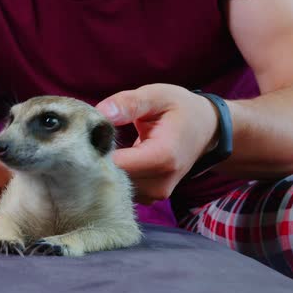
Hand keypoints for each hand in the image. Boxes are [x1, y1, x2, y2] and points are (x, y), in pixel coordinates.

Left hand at [96, 84, 218, 204]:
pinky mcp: (150, 197)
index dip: (96, 151)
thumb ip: (130, 103)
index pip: (117, 164)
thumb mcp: (157, 95)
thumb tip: (101, 112)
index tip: (86, 135)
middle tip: (93, 137)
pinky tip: (117, 157)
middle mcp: (161, 182)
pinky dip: (115, 175)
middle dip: (98, 159)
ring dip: (105, 168)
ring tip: (107, 145)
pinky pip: (123, 190)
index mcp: (163, 156)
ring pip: (116, 187)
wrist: (206, 129)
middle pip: (114, 178)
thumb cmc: (180, 109)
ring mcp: (156, 194)